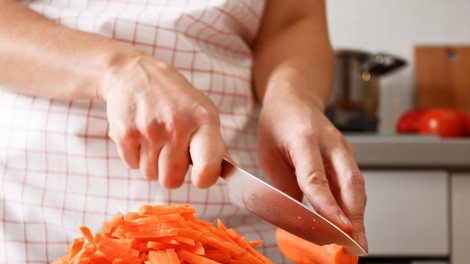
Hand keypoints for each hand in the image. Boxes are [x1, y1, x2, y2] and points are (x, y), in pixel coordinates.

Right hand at [99, 53, 225, 187]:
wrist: (133, 73)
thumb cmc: (174, 98)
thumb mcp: (202, 111)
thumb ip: (215, 144)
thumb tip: (230, 172)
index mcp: (203, 119)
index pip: (208, 165)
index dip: (204, 179)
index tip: (200, 177)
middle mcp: (177, 125)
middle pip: (172, 180)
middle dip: (170, 172)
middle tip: (171, 151)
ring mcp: (149, 129)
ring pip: (150, 174)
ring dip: (152, 163)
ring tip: (154, 138)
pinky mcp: (125, 132)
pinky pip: (132, 165)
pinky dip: (135, 155)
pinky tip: (140, 134)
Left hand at [257, 91, 367, 249]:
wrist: (295, 98)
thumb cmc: (277, 124)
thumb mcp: (268, 153)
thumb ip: (284, 183)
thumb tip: (298, 215)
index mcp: (303, 138)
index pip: (315, 176)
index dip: (327, 204)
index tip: (337, 227)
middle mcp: (329, 142)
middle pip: (349, 182)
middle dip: (355, 216)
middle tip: (356, 243)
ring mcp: (342, 147)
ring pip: (356, 184)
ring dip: (358, 214)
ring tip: (357, 241)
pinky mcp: (347, 155)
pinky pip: (353, 182)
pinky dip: (354, 204)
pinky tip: (352, 223)